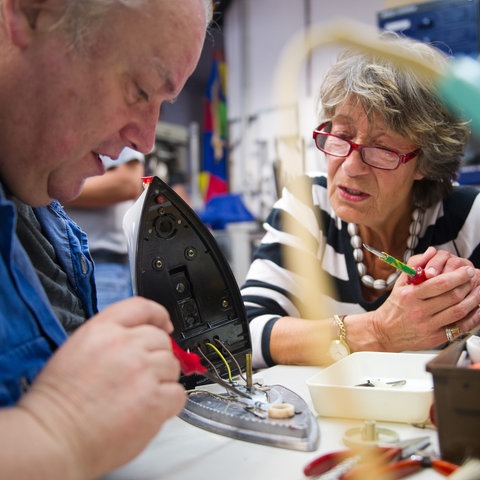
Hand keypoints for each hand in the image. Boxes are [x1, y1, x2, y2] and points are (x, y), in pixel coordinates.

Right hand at [18, 297, 184, 478]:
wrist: (52, 439)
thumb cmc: (58, 403)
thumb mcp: (76, 350)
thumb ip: (110, 339)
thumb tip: (137, 340)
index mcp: (103, 330)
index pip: (142, 307)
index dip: (158, 315)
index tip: (164, 324)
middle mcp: (125, 345)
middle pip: (161, 339)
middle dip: (156, 356)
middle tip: (142, 375)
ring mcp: (142, 371)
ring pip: (172, 365)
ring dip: (162, 379)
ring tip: (139, 396)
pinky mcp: (154, 399)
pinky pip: (177, 393)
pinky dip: (168, 402)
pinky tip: (149, 410)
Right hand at [374, 252, 479, 349]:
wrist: (385, 331)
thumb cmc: (395, 307)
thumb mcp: (399, 283)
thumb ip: (414, 265)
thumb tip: (431, 252)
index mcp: (410, 295)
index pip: (440, 284)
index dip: (458, 276)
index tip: (466, 270)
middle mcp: (419, 311)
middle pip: (452, 296)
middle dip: (468, 285)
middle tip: (474, 278)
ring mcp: (428, 325)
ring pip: (459, 311)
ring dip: (474, 300)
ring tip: (479, 291)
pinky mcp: (435, 338)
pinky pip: (460, 327)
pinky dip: (473, 318)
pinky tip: (477, 309)